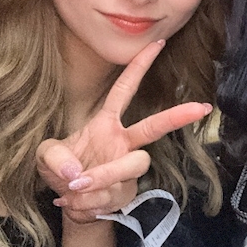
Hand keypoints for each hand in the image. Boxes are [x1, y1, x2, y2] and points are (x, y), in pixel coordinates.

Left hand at [36, 40, 211, 223]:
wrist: (70, 203)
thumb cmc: (63, 170)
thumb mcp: (45, 156)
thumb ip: (54, 157)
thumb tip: (76, 172)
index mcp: (106, 123)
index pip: (125, 89)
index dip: (140, 66)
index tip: (158, 43)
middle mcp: (123, 142)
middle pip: (154, 126)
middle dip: (177, 115)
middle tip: (202, 107)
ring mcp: (128, 167)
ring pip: (131, 166)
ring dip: (102, 177)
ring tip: (75, 187)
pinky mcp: (127, 191)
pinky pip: (112, 195)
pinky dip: (88, 202)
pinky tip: (73, 203)